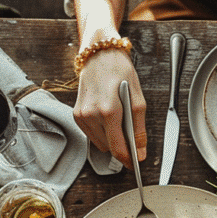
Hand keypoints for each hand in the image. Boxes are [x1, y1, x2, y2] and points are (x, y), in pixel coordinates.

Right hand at [74, 50, 146, 168]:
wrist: (100, 55)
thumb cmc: (119, 72)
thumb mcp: (138, 100)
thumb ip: (139, 130)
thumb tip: (140, 152)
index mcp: (109, 111)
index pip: (117, 147)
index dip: (127, 159)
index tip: (134, 162)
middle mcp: (91, 114)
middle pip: (108, 147)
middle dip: (120, 143)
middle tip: (128, 127)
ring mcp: (81, 115)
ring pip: (100, 143)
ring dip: (110, 137)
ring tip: (116, 117)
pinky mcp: (76, 115)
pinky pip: (91, 134)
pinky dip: (101, 130)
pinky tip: (106, 116)